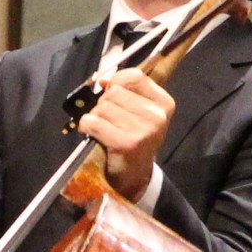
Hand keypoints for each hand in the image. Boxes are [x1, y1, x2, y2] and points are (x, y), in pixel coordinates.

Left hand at [78, 68, 174, 201]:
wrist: (134, 174)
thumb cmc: (133, 138)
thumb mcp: (138, 112)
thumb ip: (125, 91)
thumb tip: (103, 80)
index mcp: (164, 103)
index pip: (134, 76)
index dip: (116, 81)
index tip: (112, 94)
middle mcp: (158, 116)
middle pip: (115, 92)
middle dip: (104, 103)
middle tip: (110, 120)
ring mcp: (144, 130)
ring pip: (103, 107)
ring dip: (96, 116)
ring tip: (105, 129)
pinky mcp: (128, 143)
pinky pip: (94, 122)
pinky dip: (87, 126)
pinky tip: (95, 135)